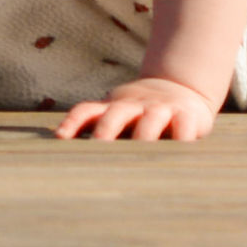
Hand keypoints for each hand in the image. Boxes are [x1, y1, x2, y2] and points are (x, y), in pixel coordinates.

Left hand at [53, 75, 216, 141]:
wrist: (181, 90)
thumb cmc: (141, 113)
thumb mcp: (119, 116)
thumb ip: (99, 129)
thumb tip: (65, 151)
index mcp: (113, 107)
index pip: (86, 110)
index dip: (72, 122)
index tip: (59, 138)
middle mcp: (134, 105)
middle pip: (116, 115)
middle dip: (106, 131)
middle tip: (98, 148)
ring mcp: (160, 109)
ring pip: (150, 121)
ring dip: (144, 136)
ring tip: (140, 156)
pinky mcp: (187, 116)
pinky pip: (184, 129)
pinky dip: (181, 141)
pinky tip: (179, 155)